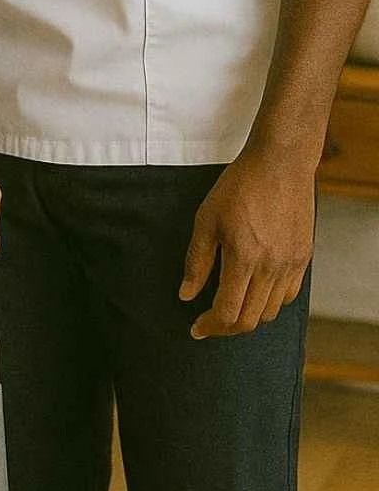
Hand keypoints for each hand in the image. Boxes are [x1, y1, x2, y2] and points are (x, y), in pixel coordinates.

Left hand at [179, 147, 314, 338]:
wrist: (280, 163)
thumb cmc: (239, 185)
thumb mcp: (207, 218)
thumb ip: (197, 261)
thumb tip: (186, 295)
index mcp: (244, 258)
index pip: (228, 312)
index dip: (210, 326)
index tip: (196, 328)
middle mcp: (271, 267)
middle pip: (250, 320)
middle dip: (225, 328)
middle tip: (209, 323)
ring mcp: (291, 265)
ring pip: (270, 312)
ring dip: (247, 316)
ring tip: (230, 307)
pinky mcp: (303, 258)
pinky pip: (288, 296)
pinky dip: (269, 303)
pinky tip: (255, 292)